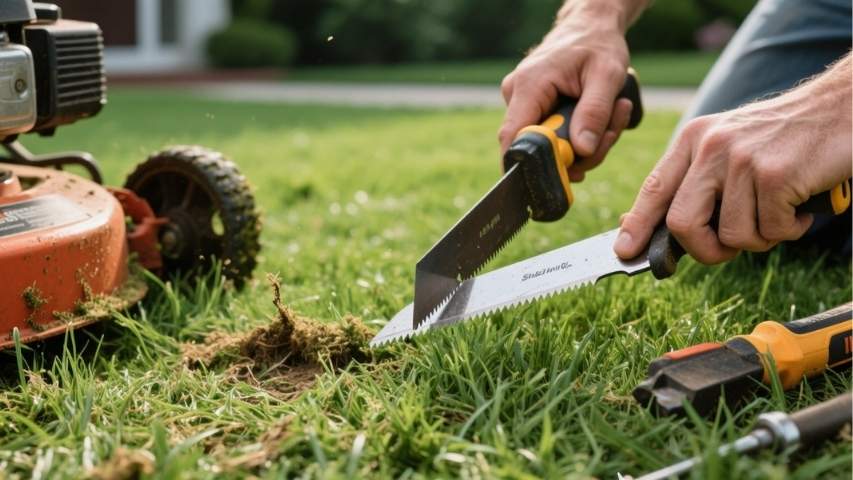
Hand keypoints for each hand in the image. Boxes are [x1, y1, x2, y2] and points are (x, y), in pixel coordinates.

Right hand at [498, 2, 637, 181]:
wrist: (590, 27)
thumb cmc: (598, 44)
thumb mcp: (607, 74)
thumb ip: (595, 112)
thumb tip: (582, 151)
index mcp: (529, 86)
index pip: (514, 137)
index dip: (526, 165)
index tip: (555, 180)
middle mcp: (517, 95)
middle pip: (537, 148)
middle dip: (578, 153)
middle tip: (610, 134)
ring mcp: (523, 103)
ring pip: (549, 146)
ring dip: (585, 145)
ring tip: (614, 115)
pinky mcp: (533, 109)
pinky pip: (553, 137)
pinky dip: (579, 137)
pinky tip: (598, 119)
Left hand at [614, 55, 852, 262]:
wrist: (840, 107)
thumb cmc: (783, 139)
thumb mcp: (728, 146)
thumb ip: (697, 181)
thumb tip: (659, 226)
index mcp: (694, 139)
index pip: (654, 189)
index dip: (637, 225)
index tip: (625, 250)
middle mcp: (711, 147)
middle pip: (682, 223)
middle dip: (704, 251)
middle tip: (726, 251)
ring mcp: (742, 160)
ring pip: (732, 236)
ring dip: (759, 239)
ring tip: (777, 214)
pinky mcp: (775, 175)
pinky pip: (770, 231)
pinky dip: (788, 230)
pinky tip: (799, 207)